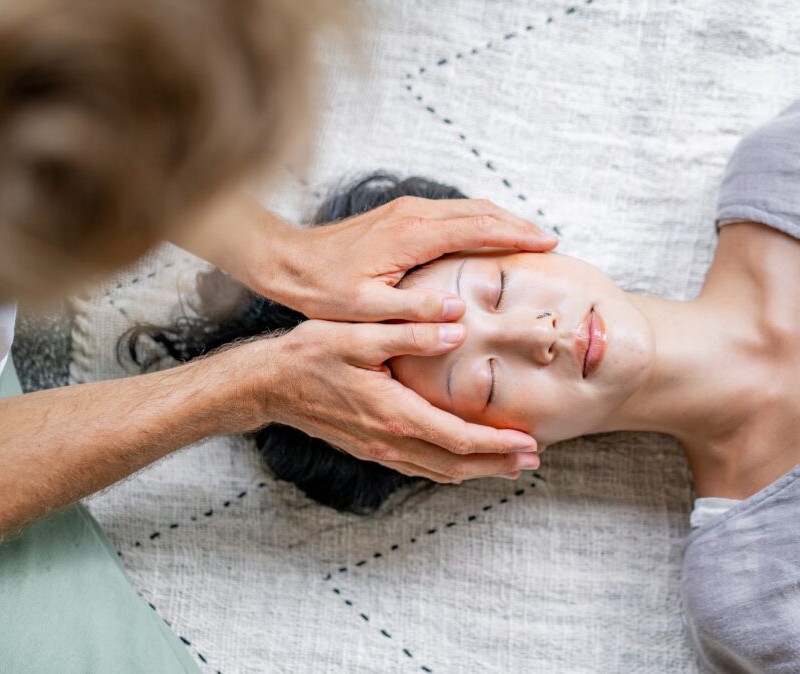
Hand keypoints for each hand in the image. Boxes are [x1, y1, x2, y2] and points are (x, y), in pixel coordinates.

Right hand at [254, 319, 540, 481]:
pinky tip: (464, 458)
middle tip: (532, 460)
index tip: (528, 442)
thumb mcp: (359, 334)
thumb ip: (410, 332)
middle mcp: (389, 441)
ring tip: (510, 464)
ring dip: (478, 470)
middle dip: (497, 464)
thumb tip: (457, 329)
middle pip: (455, 464)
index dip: (497, 444)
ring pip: (439, 470)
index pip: (457, 438)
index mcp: (393, 414)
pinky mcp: (371, 448)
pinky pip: (421, 466)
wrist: (266, 384)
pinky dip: (450, 466)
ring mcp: (379, 450)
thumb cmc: (309, 355)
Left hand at [264, 196, 556, 321]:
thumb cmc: (322, 289)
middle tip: (549, 240)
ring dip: (500, 220)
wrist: (285, 260)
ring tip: (527, 237)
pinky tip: (486, 235)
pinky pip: (451, 211)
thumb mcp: (368, 310)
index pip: (479, 229)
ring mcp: (406, 210)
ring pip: (467, 207)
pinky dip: (478, 220)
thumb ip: (415, 311)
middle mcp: (413, 214)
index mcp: (412, 235)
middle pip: (480, 211)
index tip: (547, 244)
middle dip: (518, 224)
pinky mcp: (399, 214)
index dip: (517, 236)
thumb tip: (459, 310)